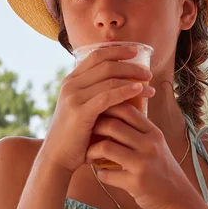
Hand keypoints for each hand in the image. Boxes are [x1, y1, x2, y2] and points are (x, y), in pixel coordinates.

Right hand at [41, 45, 154, 173]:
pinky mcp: (80, 111)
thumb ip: (97, 96)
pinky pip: (107, 96)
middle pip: (105, 63)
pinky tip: (139, 90)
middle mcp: (71, 84)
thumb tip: (123, 86)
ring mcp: (74, 97)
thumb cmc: (76, 136)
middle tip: (148, 72)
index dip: (117, 50)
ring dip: (133, 78)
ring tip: (149, 84)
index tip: (136, 51)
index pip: (96, 56)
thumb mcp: (84, 109)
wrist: (58, 157)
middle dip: (130, 64)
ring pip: (109, 78)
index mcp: (71, 80)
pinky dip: (126, 90)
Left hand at [86, 103, 195, 208]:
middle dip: (94, 127)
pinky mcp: (136, 182)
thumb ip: (139, 131)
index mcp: (153, 133)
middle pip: (113, 125)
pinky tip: (102, 174)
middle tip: (86, 133)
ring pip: (106, 147)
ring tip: (89, 155)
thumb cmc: (162, 169)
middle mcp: (150, 145)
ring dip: (91, 151)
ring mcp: (143, 163)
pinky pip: (107, 174)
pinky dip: (100, 173)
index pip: (127, 109)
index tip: (96, 112)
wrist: (177, 198)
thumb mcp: (156, 145)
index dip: (107, 106)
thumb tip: (113, 114)